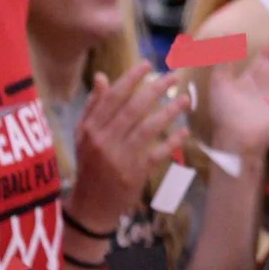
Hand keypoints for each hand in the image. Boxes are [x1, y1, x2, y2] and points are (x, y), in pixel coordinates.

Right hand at [70, 63, 189, 234]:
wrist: (91, 205)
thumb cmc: (90, 165)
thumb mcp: (83, 135)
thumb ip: (94, 106)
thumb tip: (103, 76)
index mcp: (91, 129)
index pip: (113, 98)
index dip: (131, 79)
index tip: (148, 64)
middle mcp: (104, 141)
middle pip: (133, 109)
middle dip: (155, 90)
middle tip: (174, 76)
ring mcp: (120, 158)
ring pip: (147, 129)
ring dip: (169, 112)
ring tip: (185, 99)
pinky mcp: (136, 174)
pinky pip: (158, 154)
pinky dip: (172, 142)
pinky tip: (184, 131)